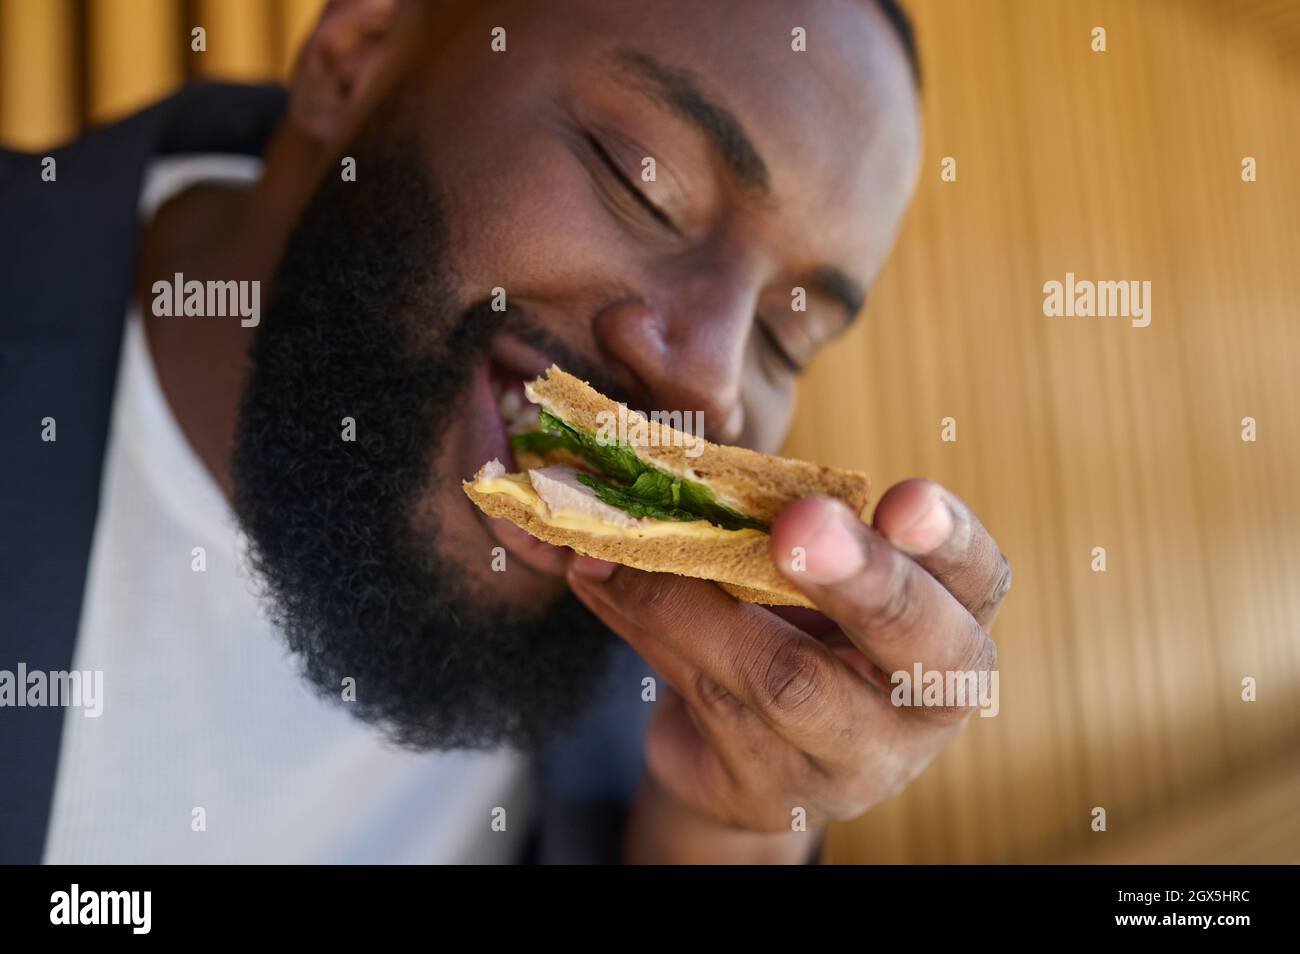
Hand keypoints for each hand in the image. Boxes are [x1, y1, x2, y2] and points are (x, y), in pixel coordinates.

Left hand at [566, 478, 1009, 863]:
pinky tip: (596, 577)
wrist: (745, 757)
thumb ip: (754, 517)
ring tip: (623, 547)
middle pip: (915, 646)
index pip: (976, 577)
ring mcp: (852, 759)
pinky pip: (704, 697)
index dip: (947, 538)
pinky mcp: (772, 790)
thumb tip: (654, 458)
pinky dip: (642, 622)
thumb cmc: (787, 630)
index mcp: (949, 621)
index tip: (903, 498)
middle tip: (799, 528)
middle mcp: (921, 701)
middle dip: (859, 580)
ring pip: (784, 680)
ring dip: (694, 602)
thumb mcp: (797, 575)